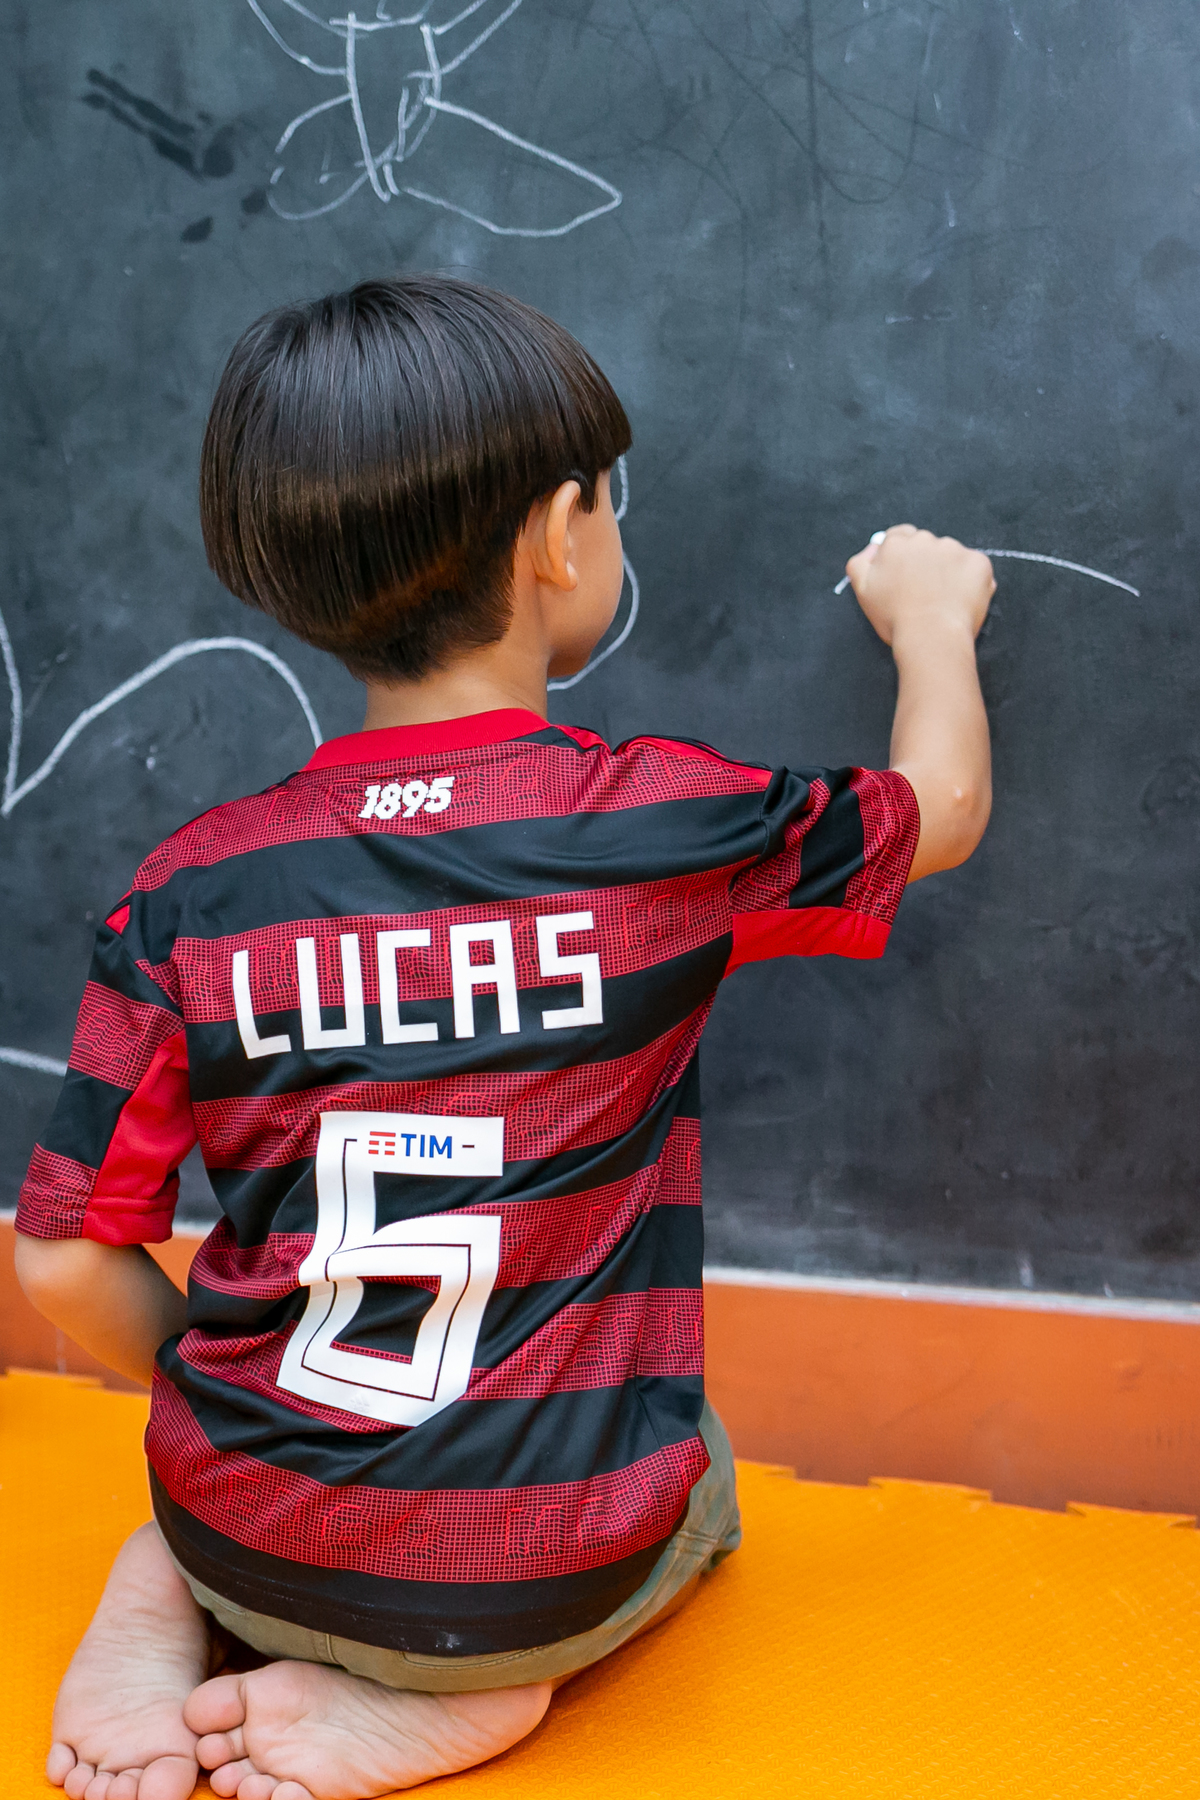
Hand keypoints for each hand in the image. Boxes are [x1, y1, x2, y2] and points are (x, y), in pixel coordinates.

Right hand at [846, 525, 994, 648]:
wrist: (931, 637)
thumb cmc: (894, 618)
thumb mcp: (863, 591)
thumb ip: (860, 562)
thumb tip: (874, 547)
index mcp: (896, 544)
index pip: (900, 537)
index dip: (903, 558)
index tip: (907, 577)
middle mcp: (926, 539)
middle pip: (926, 544)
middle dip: (925, 562)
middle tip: (924, 592)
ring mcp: (955, 549)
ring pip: (951, 555)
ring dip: (948, 570)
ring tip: (943, 600)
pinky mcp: (979, 562)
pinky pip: (975, 567)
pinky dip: (971, 581)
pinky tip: (961, 601)